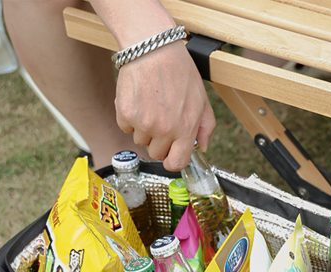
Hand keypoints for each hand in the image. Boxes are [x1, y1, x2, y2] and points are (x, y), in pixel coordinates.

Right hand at [114, 41, 214, 170]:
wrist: (154, 48)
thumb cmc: (179, 71)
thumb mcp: (202, 100)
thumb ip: (205, 127)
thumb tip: (201, 147)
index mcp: (185, 129)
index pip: (176, 163)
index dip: (172, 161)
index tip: (170, 155)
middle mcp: (164, 130)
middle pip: (156, 154)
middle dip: (158, 142)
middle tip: (160, 121)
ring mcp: (144, 124)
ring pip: (140, 141)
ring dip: (143, 129)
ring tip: (150, 105)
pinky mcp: (126, 115)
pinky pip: (126, 127)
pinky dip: (129, 118)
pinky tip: (138, 100)